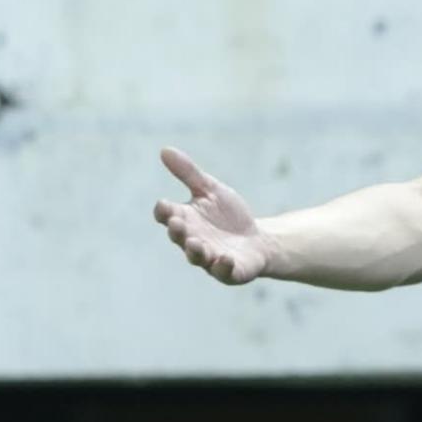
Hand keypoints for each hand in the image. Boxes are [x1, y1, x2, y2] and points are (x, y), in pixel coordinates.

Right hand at [152, 147, 276, 285]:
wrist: (257, 239)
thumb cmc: (228, 215)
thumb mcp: (210, 190)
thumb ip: (188, 173)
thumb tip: (164, 149)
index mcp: (185, 220)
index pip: (166, 216)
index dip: (163, 211)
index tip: (164, 204)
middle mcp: (192, 241)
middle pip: (179, 237)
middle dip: (177, 231)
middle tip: (177, 223)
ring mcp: (210, 258)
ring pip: (197, 257)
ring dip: (195, 251)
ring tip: (196, 243)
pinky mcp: (229, 271)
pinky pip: (223, 272)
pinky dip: (223, 266)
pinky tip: (225, 258)